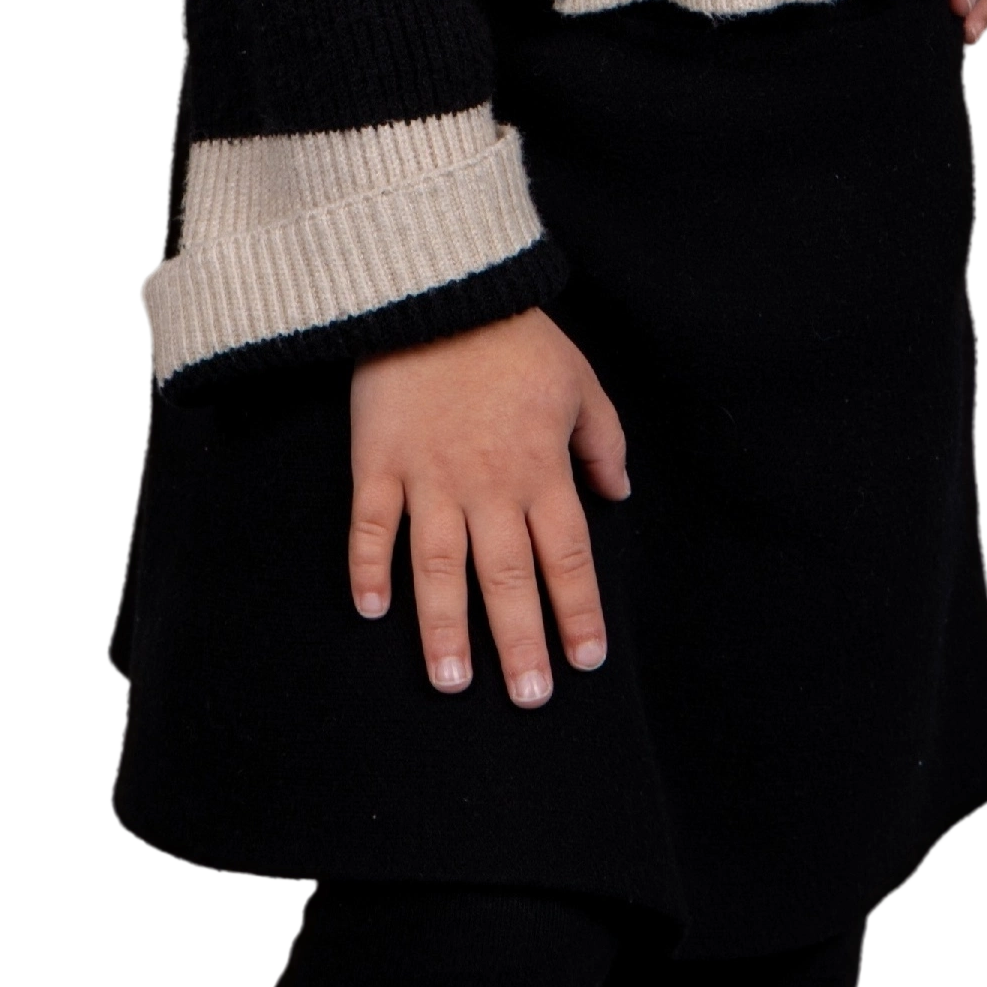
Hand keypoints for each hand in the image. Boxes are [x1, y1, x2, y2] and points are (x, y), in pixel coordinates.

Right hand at [348, 307, 630, 708]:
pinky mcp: (379, 460)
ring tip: (452, 681)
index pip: (567, 555)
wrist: (442, 287)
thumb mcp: (580, 381)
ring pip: (439, 567)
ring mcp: (429, 476)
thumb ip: (602, 440)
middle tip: (529, 698)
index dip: (578, 610)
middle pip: (508, 578)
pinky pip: (371, 524)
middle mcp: (488, 484)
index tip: (585, 659)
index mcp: (540, 468)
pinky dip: (368, 567)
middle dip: (521, 643)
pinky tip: (372, 610)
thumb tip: (618, 491)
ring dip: (445, 627)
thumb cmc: (515, 336)